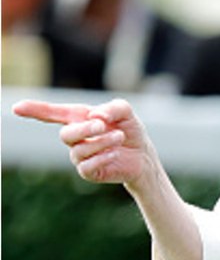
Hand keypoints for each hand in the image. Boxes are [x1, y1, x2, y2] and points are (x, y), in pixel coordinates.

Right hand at [12, 98, 156, 185]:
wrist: (141, 155)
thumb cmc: (129, 129)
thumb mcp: (125, 112)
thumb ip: (113, 107)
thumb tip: (96, 116)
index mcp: (79, 119)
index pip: (52, 114)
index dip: (35, 110)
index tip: (17, 107)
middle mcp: (75, 138)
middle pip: (66, 134)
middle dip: (84, 129)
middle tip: (102, 125)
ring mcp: (79, 156)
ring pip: (80, 150)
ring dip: (102, 141)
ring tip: (119, 137)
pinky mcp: (87, 171)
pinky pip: (87, 165)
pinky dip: (104, 156)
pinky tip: (115, 152)